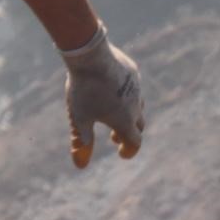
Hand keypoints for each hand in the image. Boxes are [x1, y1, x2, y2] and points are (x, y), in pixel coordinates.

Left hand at [61, 24, 144, 168]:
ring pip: (139, 105)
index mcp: (125, 120)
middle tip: (115, 137)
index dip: (129, 151)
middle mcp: (136, 105)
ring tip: (114, 114)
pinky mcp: (132, 71)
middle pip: (139, 125)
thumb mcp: (80, 118)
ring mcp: (136, 87)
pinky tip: (112, 89)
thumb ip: (82, 142)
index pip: (135, 142)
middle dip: (128, 134)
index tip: (121, 153)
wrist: (90, 54)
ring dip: (129, 114)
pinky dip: (126, 94)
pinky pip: (133, 86)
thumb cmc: (84, 89)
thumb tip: (80, 165)